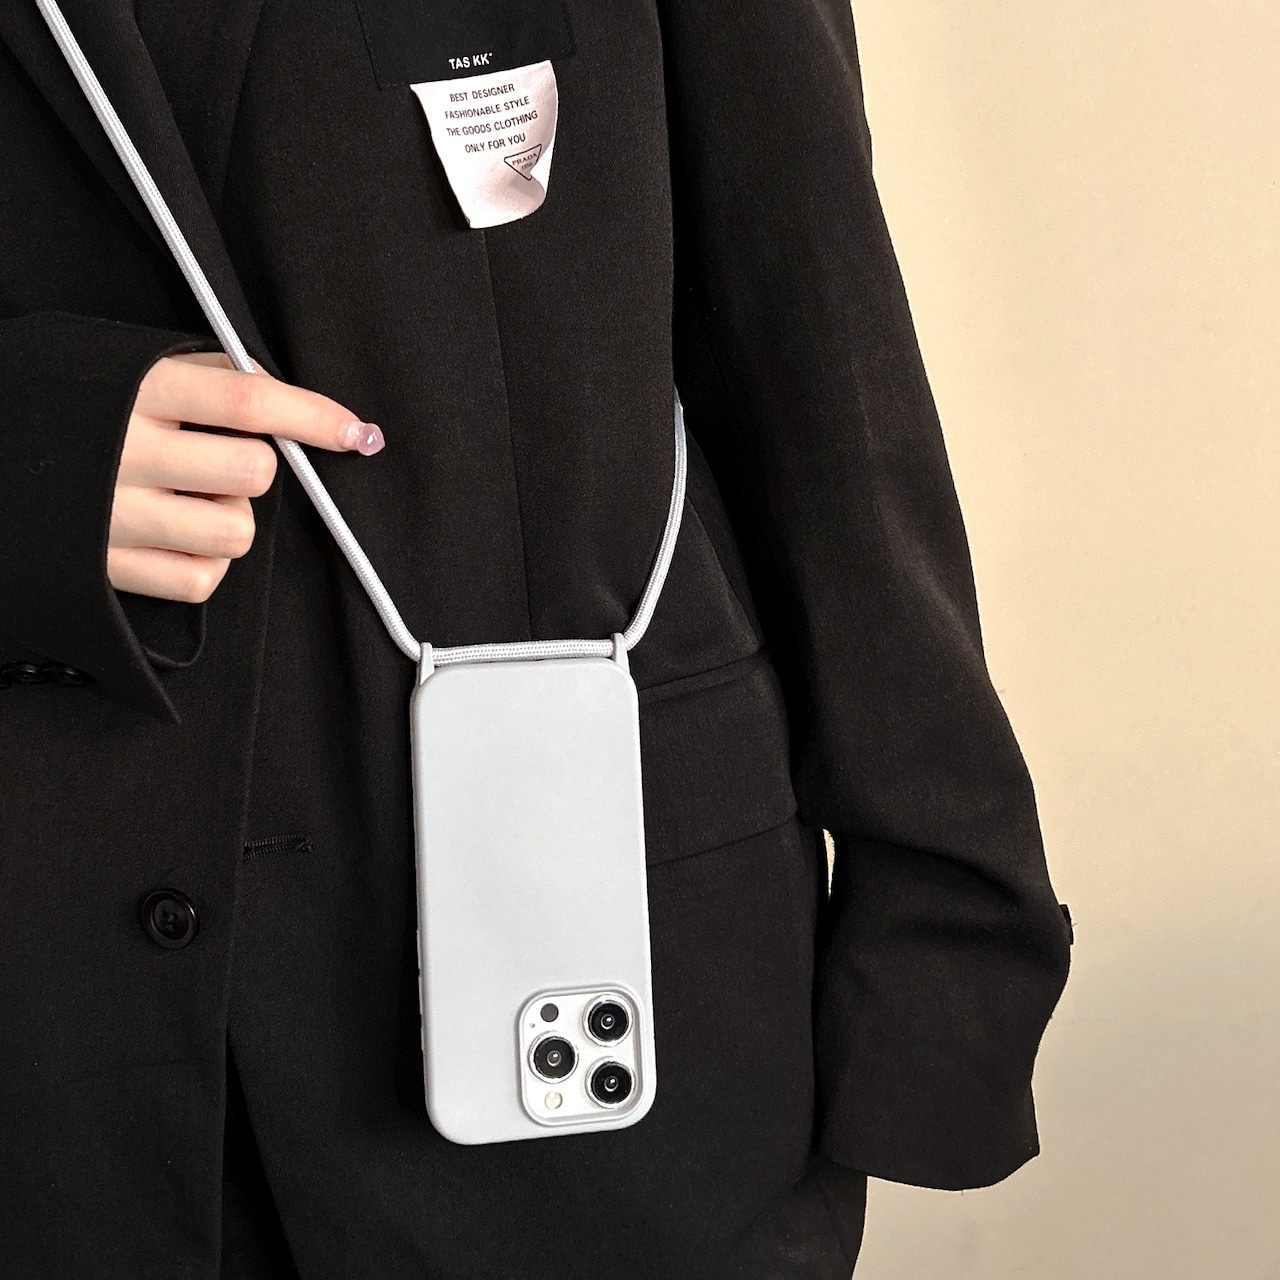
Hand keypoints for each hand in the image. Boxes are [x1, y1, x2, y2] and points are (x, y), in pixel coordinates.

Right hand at [107, 352, 383, 602]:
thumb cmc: (56, 399)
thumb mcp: (117, 362)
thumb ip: (199, 374)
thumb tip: (282, 398)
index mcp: (134, 390)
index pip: (248, 400)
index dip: (315, 416)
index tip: (358, 433)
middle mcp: (124, 452)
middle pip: (254, 472)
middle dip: (253, 468)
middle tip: (216, 462)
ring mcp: (113, 516)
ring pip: (236, 532)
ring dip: (230, 518)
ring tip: (189, 500)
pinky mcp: (105, 569)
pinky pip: (201, 579)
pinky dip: (203, 563)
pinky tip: (173, 537)